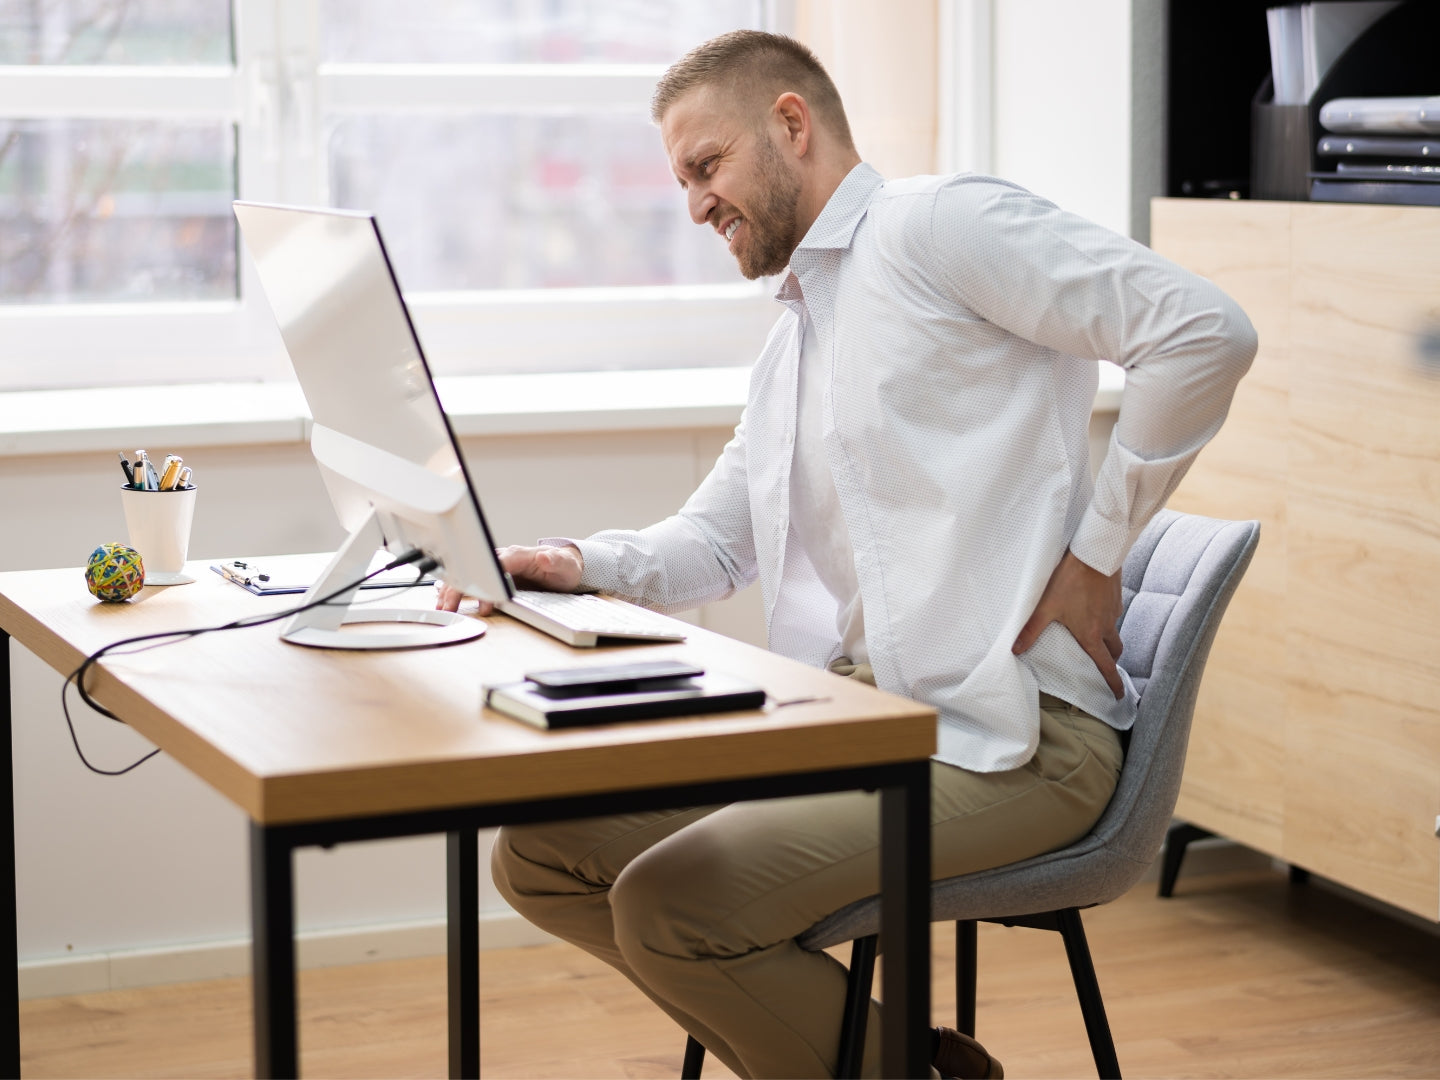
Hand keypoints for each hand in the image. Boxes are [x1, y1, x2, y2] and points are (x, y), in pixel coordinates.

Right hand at [434, 544, 584, 613]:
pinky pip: (471, 579)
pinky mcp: (494, 575)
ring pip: (469, 574)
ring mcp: (497, 566)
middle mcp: (504, 558)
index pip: (497, 563)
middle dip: (462, 587)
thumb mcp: (565, 565)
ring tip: (443, 607)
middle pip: (475, 569)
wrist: (564, 566)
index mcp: (518, 555)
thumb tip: (546, 557)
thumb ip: (556, 561)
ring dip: (454, 589)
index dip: (487, 579)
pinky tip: (443, 598)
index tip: (481, 597)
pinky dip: (456, 588)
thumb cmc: (564, 567)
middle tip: (450, 606)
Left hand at [1012, 550, 1124, 698]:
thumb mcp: (1046, 607)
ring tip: (1096, 639)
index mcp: (1091, 635)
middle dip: (1111, 662)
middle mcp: (1106, 627)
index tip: (1118, 695)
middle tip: (1104, 667)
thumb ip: (1031, 630)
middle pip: (1114, 652)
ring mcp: (1113, 611)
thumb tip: (1016, 649)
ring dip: (1109, 640)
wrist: (1094, 555)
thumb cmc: (1070, 581)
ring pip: (1115, 633)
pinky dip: (1107, 620)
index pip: (1106, 666)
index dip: (1113, 683)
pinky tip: (1094, 611)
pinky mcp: (1115, 597)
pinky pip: (1114, 615)